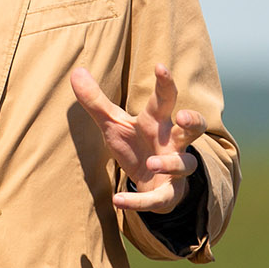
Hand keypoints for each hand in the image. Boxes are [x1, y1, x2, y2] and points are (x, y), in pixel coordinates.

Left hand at [70, 63, 204, 213]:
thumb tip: (75, 71)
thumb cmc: (135, 145)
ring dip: (170, 163)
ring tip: (153, 163)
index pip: (166, 98)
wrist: (148, 183)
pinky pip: (159, 198)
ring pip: (184, 164)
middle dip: (192, 121)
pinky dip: (140, 201)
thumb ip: (95, 101)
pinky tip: (119, 200)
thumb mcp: (112, 123)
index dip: (165, 83)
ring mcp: (173, 168)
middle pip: (192, 128)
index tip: (160, 67)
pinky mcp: (167, 194)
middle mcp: (171, 142)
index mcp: (157, 122)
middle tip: (183, 116)